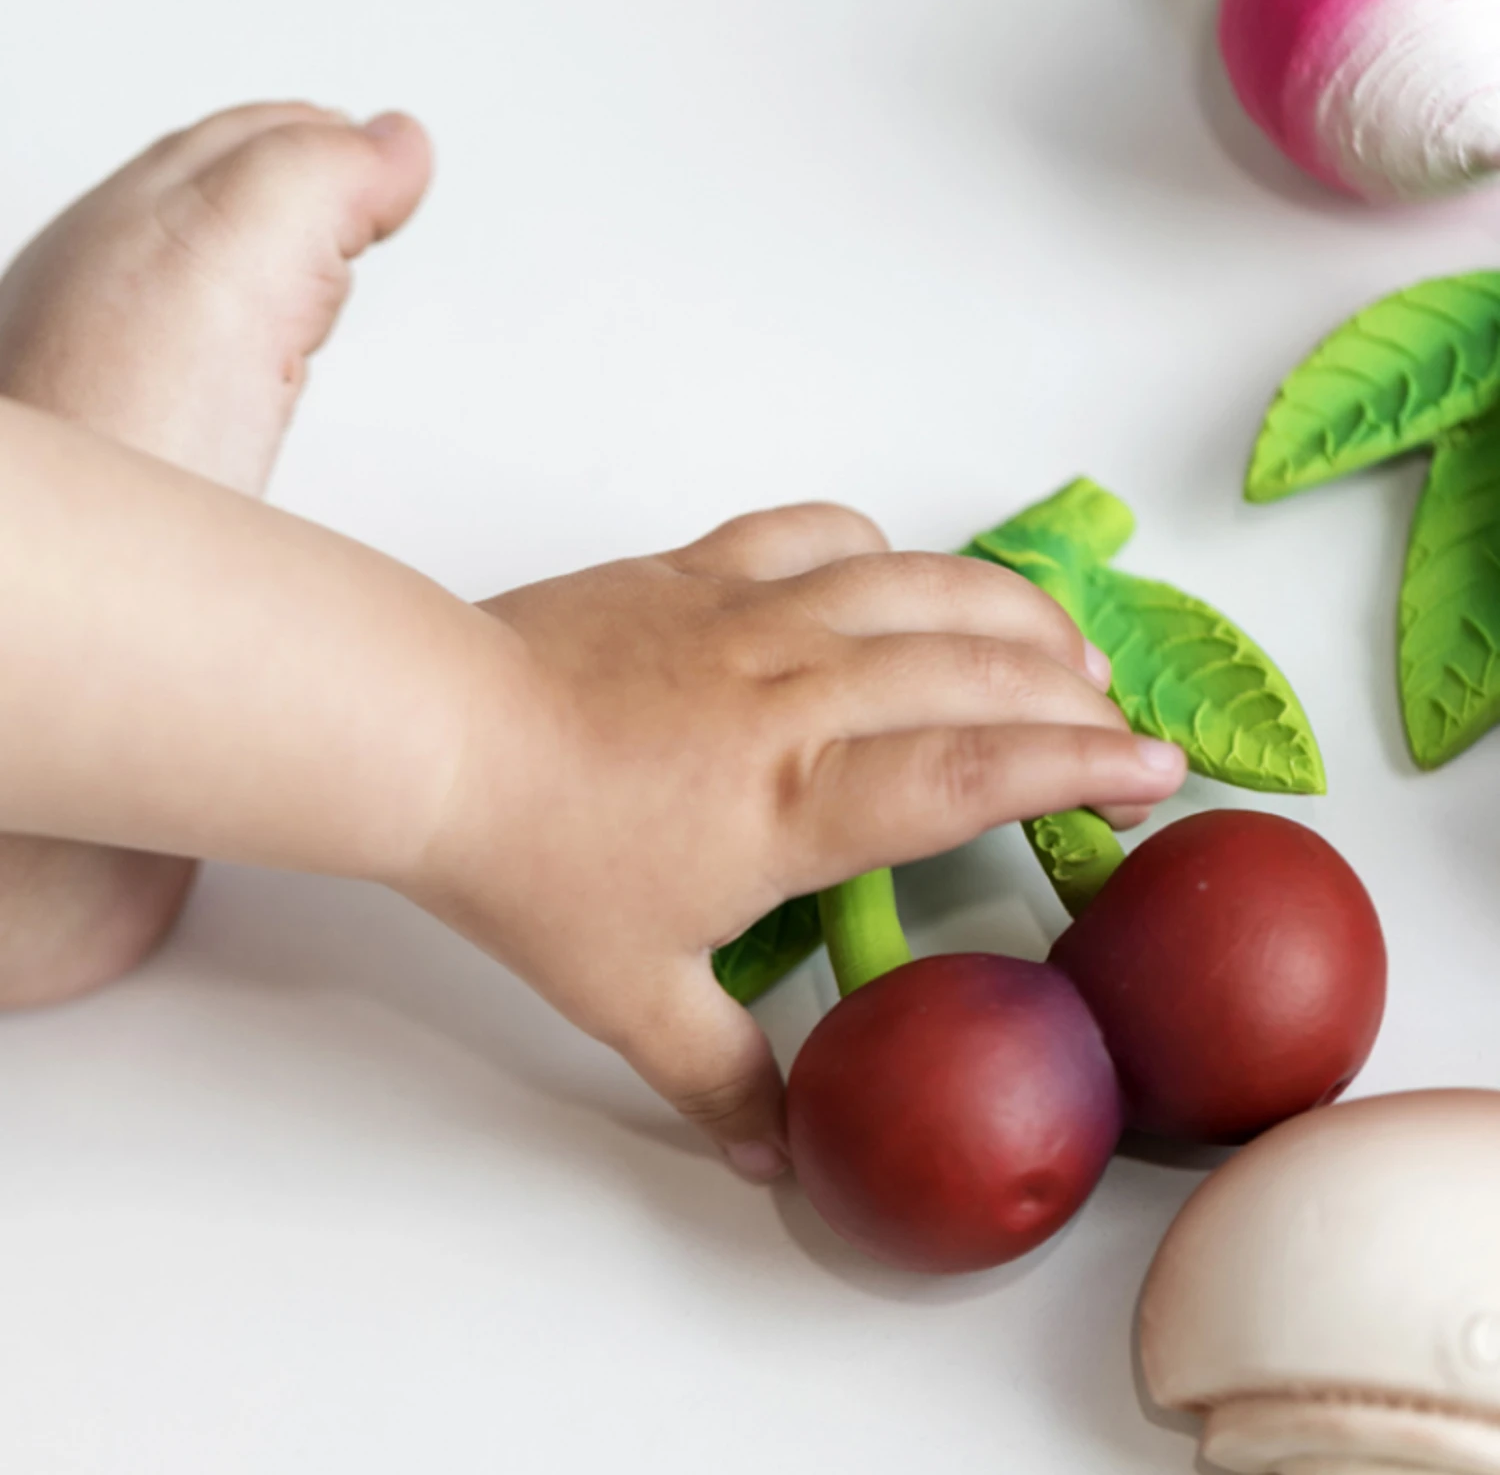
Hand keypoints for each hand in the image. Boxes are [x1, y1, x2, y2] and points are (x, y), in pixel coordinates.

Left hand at [409, 504, 1186, 1180]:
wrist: (436, 737)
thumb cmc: (533, 864)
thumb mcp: (631, 997)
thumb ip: (720, 1078)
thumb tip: (776, 1157)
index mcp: (799, 799)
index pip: (978, 771)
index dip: (1082, 767)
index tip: (1156, 770)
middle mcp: (799, 690)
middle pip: (976, 670)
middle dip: (1071, 693)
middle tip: (1117, 723)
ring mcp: (753, 614)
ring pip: (918, 586)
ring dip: (1006, 611)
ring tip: (1060, 644)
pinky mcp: (701, 568)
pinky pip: (816, 534)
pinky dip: (880, 548)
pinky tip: (901, 576)